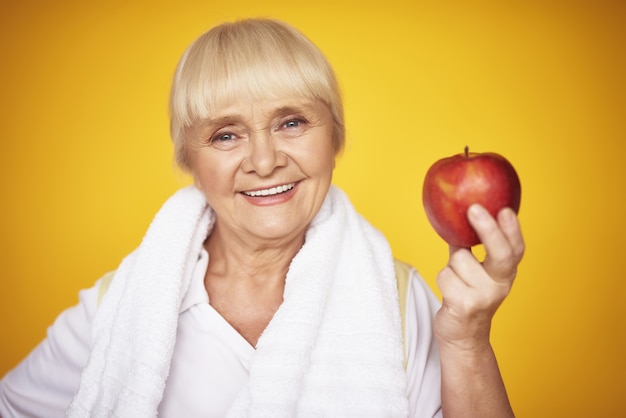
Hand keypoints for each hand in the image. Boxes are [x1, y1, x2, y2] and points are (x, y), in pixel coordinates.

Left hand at [433, 204, 524, 350]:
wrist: (463, 336)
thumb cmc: (465, 294)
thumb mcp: (473, 270)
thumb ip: (468, 246)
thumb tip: (456, 215)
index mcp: (505, 273)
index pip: (515, 249)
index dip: (513, 230)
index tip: (505, 209)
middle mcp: (500, 285)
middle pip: (500, 253)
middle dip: (488, 229)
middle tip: (474, 208)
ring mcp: (484, 297)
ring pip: (459, 260)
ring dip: (451, 266)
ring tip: (456, 280)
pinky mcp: (465, 305)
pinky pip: (445, 275)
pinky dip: (443, 279)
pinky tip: (450, 292)